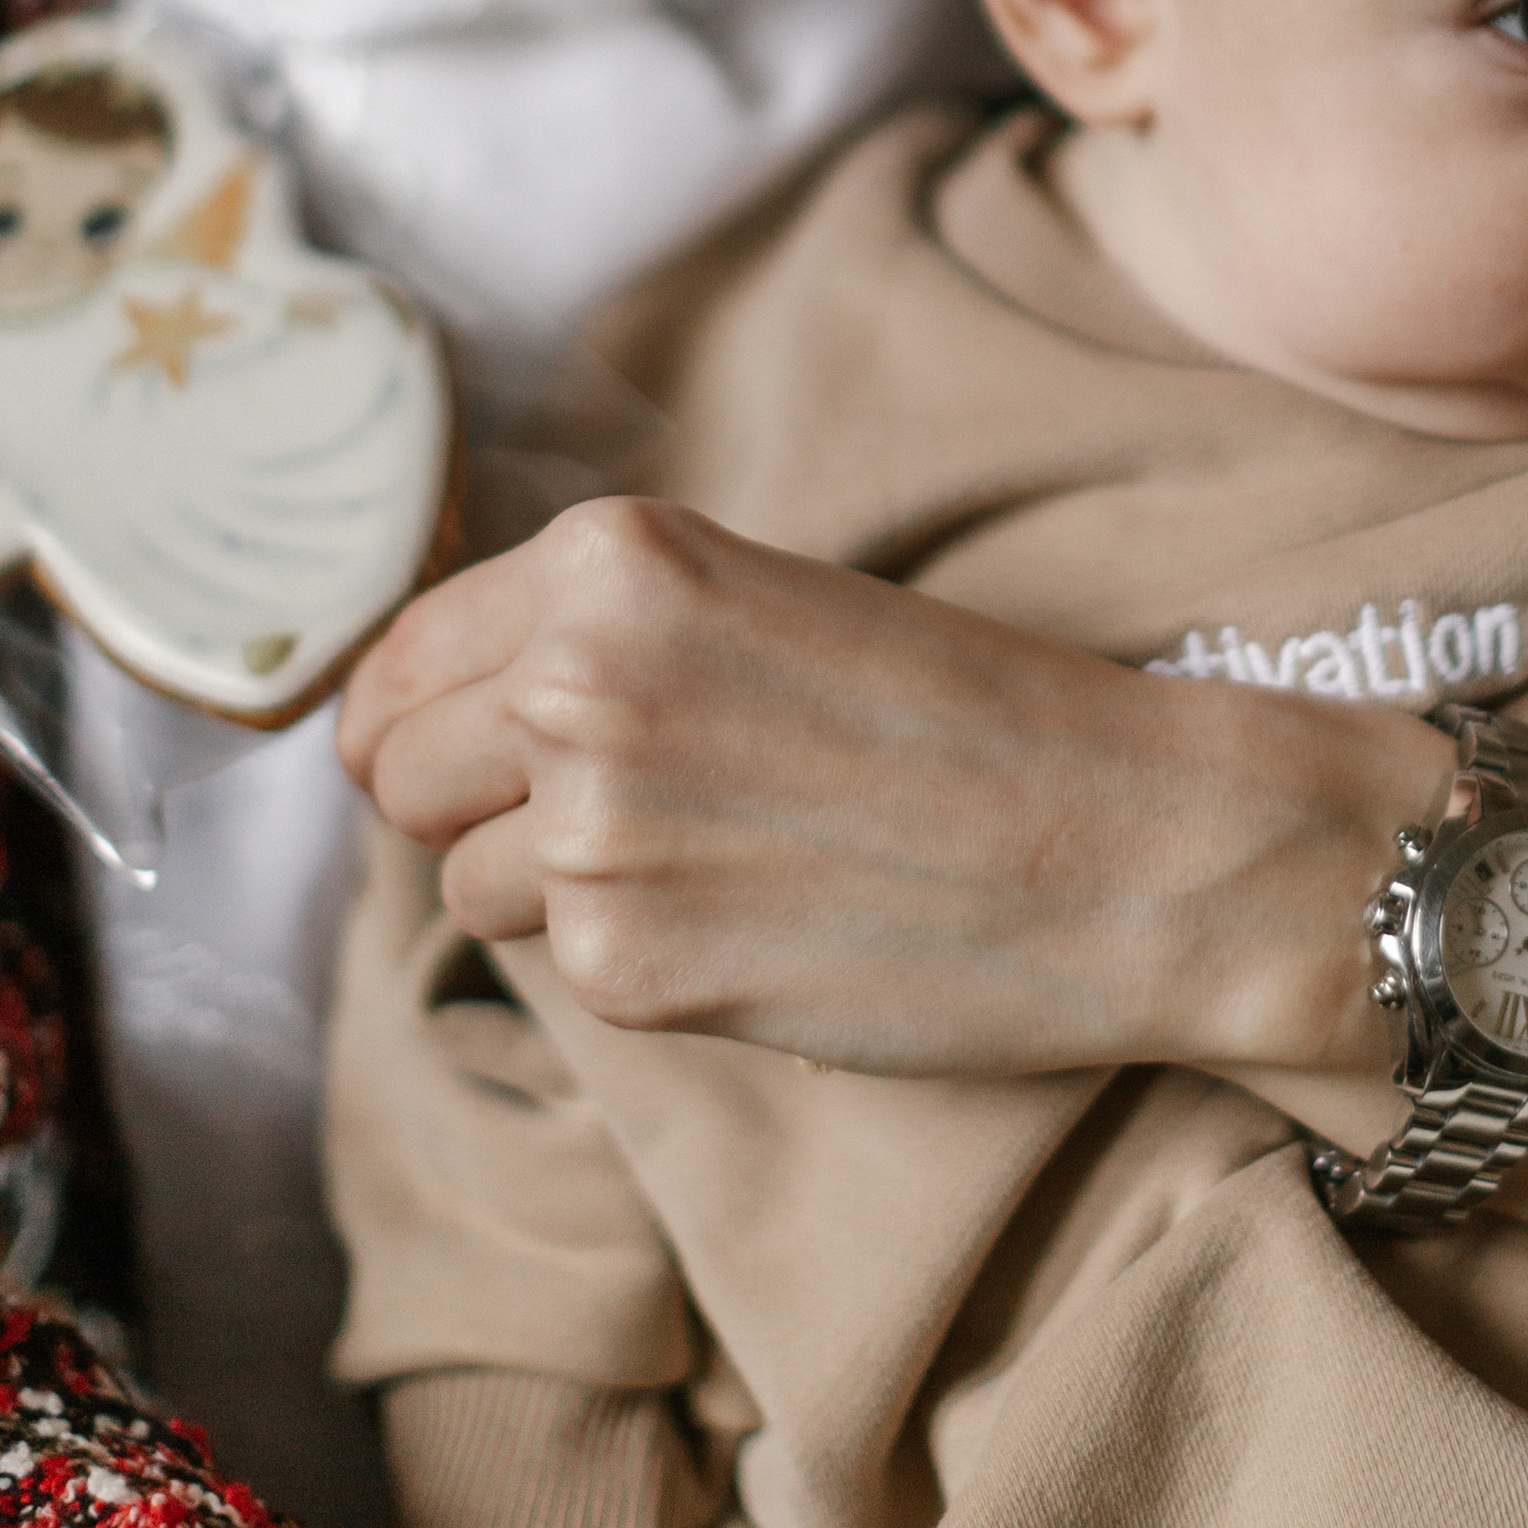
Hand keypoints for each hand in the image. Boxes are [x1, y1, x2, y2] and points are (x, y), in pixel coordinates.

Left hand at [338, 496, 1428, 1074]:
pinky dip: (633, 958)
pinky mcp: (626, 966)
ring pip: (461, 878)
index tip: (448, 748)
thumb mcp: (764, 603)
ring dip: (551, 887)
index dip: (417, 712)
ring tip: (713, 861)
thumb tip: (430, 718)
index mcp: (610, 561)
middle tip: (600, 819)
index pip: (400, 654)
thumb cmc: (972, 715)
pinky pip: (556, 965)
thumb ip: (599, 636)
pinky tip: (754, 923)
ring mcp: (590, 830)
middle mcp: (572, 679)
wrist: (1129, 843)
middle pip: (398, 769)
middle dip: (465, 802)